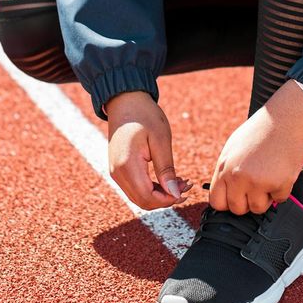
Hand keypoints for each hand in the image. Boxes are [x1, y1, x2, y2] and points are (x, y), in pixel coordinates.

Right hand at [106, 91, 192, 209]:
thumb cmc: (144, 115)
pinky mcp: (119, 169)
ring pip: (139, 197)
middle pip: (143, 201)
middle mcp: (117, 173)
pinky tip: (168, 178)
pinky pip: (136, 187)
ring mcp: (116, 172)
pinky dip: (152, 188)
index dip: (168, 200)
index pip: (147, 197)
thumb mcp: (161, 140)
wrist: (125, 101)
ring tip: (180, 181)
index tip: (186, 189)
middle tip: (186, 185)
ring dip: (160, 194)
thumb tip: (174, 194)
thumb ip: (166, 169)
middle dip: (166, 198)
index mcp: (127, 165)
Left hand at [209, 80, 302, 213]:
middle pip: (237, 209)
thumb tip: (225, 191)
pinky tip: (283, 170)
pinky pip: (279, 199)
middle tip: (258, 186)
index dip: (228, 202)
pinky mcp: (279, 183)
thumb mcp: (234, 147)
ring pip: (258, 208)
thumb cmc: (262, 129)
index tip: (238, 197)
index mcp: (224, 166)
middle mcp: (238, 176)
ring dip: (266, 197)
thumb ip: (227, 170)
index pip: (217, 202)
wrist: (287, 117)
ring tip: (270, 176)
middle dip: (248, 201)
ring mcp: (258, 181)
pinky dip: (283, 189)